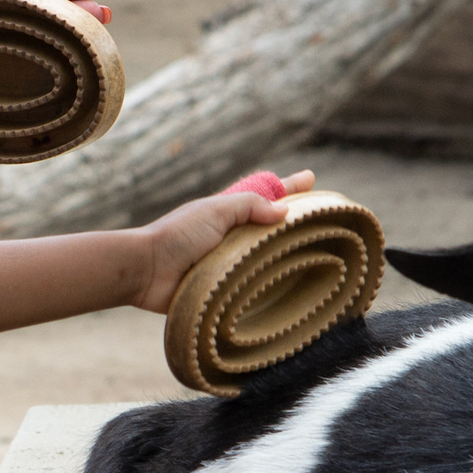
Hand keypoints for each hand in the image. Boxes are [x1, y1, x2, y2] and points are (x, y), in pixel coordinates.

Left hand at [130, 170, 314, 312]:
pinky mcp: (224, 291)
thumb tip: (284, 212)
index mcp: (230, 215)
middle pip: (271, 230)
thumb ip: (249, 206)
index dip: (290, 188)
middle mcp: (233, 238)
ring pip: (267, 261)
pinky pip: (253, 291)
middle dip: (295, 225)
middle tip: (325, 222)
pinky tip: (292, 294)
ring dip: (287, 261)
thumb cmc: (177, 235)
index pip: (267, 197)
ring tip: (319, 259)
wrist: (147, 271)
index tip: (312, 179)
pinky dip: (269, 291)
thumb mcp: (215, 211)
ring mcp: (229, 265)